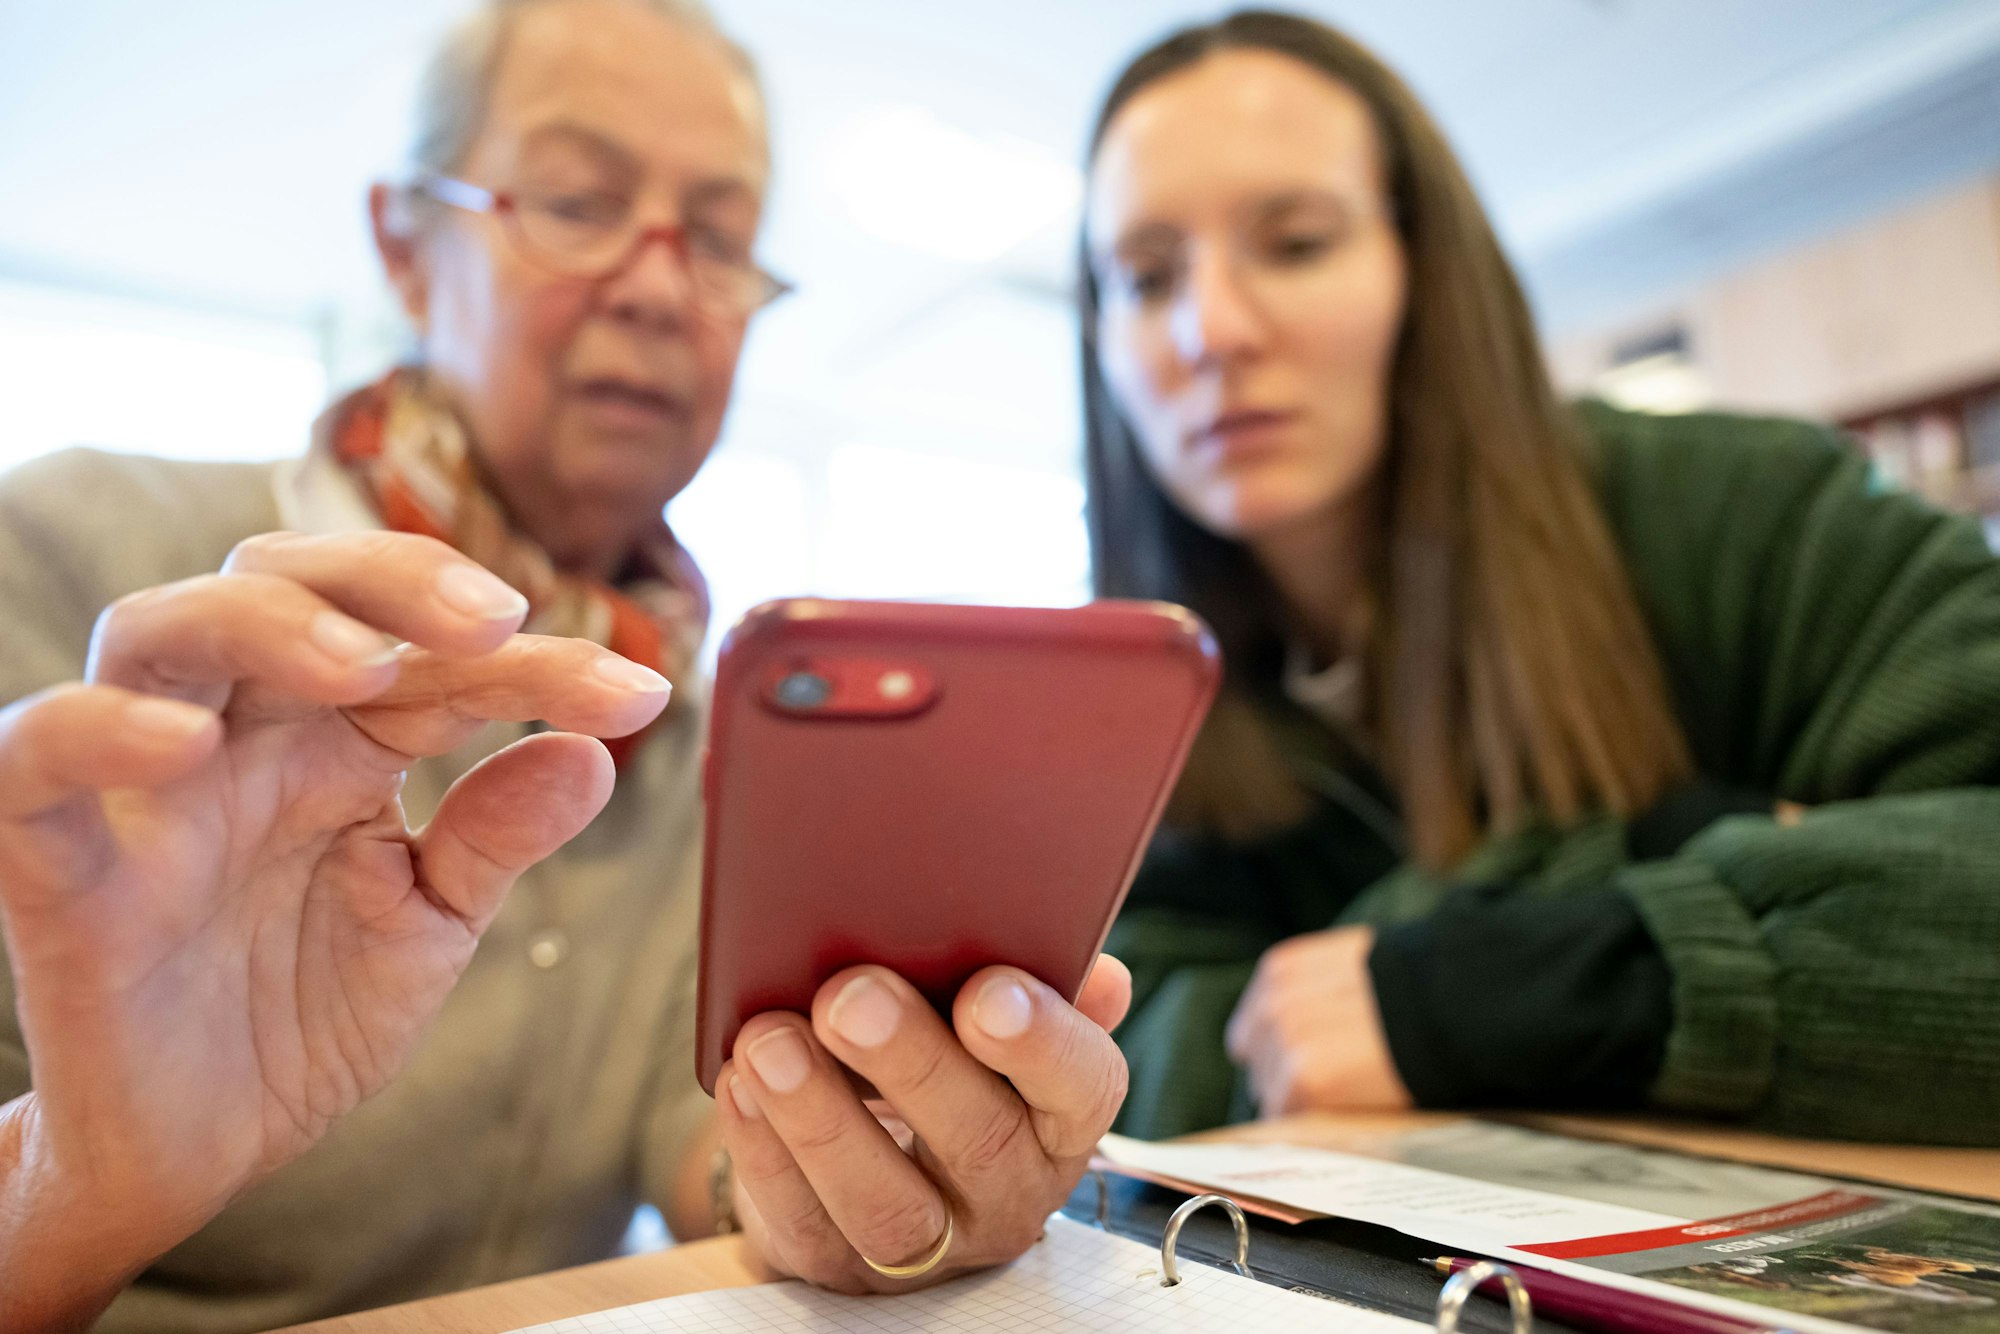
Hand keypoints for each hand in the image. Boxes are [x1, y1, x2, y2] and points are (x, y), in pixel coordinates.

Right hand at [0, 532, 668, 1304]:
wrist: (198, 1147)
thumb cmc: (302, 1014)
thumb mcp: (426, 926)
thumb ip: (494, 840)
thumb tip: (592, 759)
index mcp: (336, 738)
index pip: (430, 653)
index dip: (537, 659)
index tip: (636, 694)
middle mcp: (241, 732)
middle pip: (284, 580)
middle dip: (395, 578)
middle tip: (500, 618)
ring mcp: (145, 785)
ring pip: (161, 628)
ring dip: (271, 625)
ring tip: (371, 669)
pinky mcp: (54, 859)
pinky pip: (34, 754)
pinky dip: (99, 729)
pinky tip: (190, 744)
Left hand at [717, 955, 1131, 1292]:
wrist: (886, 1155)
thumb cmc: (953, 1059)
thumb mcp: (1000, 1018)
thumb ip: (1044, 980)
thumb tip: (1099, 973)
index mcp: (1061, 1117)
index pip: (1083, 1086)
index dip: (1042, 1043)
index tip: (987, 992)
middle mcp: (1010, 1191)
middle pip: (979, 1142)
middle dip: (911, 1064)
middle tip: (850, 996)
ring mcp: (929, 1243)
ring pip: (885, 1203)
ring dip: (821, 1119)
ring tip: (771, 1042)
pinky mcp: (841, 1266)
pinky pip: (802, 1220)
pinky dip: (764, 1148)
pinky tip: (741, 1081)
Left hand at [1225, 927, 1411, 1115]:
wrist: (1450, 1001)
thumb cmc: (1415, 985)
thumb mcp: (1349, 964)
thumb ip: (1314, 991)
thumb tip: (1301, 1028)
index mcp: (1280, 973)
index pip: (1251, 1032)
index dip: (1280, 1052)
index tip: (1310, 1063)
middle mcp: (1273, 1006)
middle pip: (1261, 1067)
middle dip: (1291, 1077)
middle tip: (1343, 1079)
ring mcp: (1285, 1043)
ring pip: (1273, 1095)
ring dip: (1304, 1102)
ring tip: (1353, 1091)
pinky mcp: (1304, 1081)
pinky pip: (1289, 1118)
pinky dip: (1314, 1123)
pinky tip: (1348, 1108)